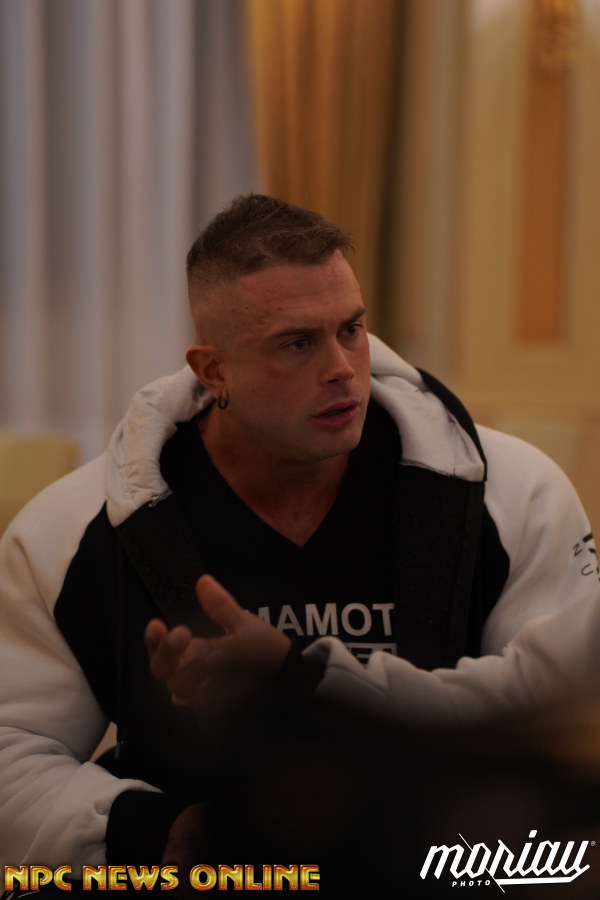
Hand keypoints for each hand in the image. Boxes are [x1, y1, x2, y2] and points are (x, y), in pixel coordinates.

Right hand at [144, 574, 290, 712]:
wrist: (293, 682)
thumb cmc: (266, 653)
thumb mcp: (245, 626)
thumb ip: (221, 607)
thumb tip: (203, 580)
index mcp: (195, 653)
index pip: (161, 649)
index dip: (153, 639)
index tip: (158, 624)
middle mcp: (193, 676)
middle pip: (162, 671)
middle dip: (167, 651)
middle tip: (183, 634)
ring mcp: (203, 697)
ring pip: (181, 689)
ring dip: (195, 669)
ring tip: (219, 656)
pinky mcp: (215, 716)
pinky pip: (204, 708)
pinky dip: (213, 691)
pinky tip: (229, 682)